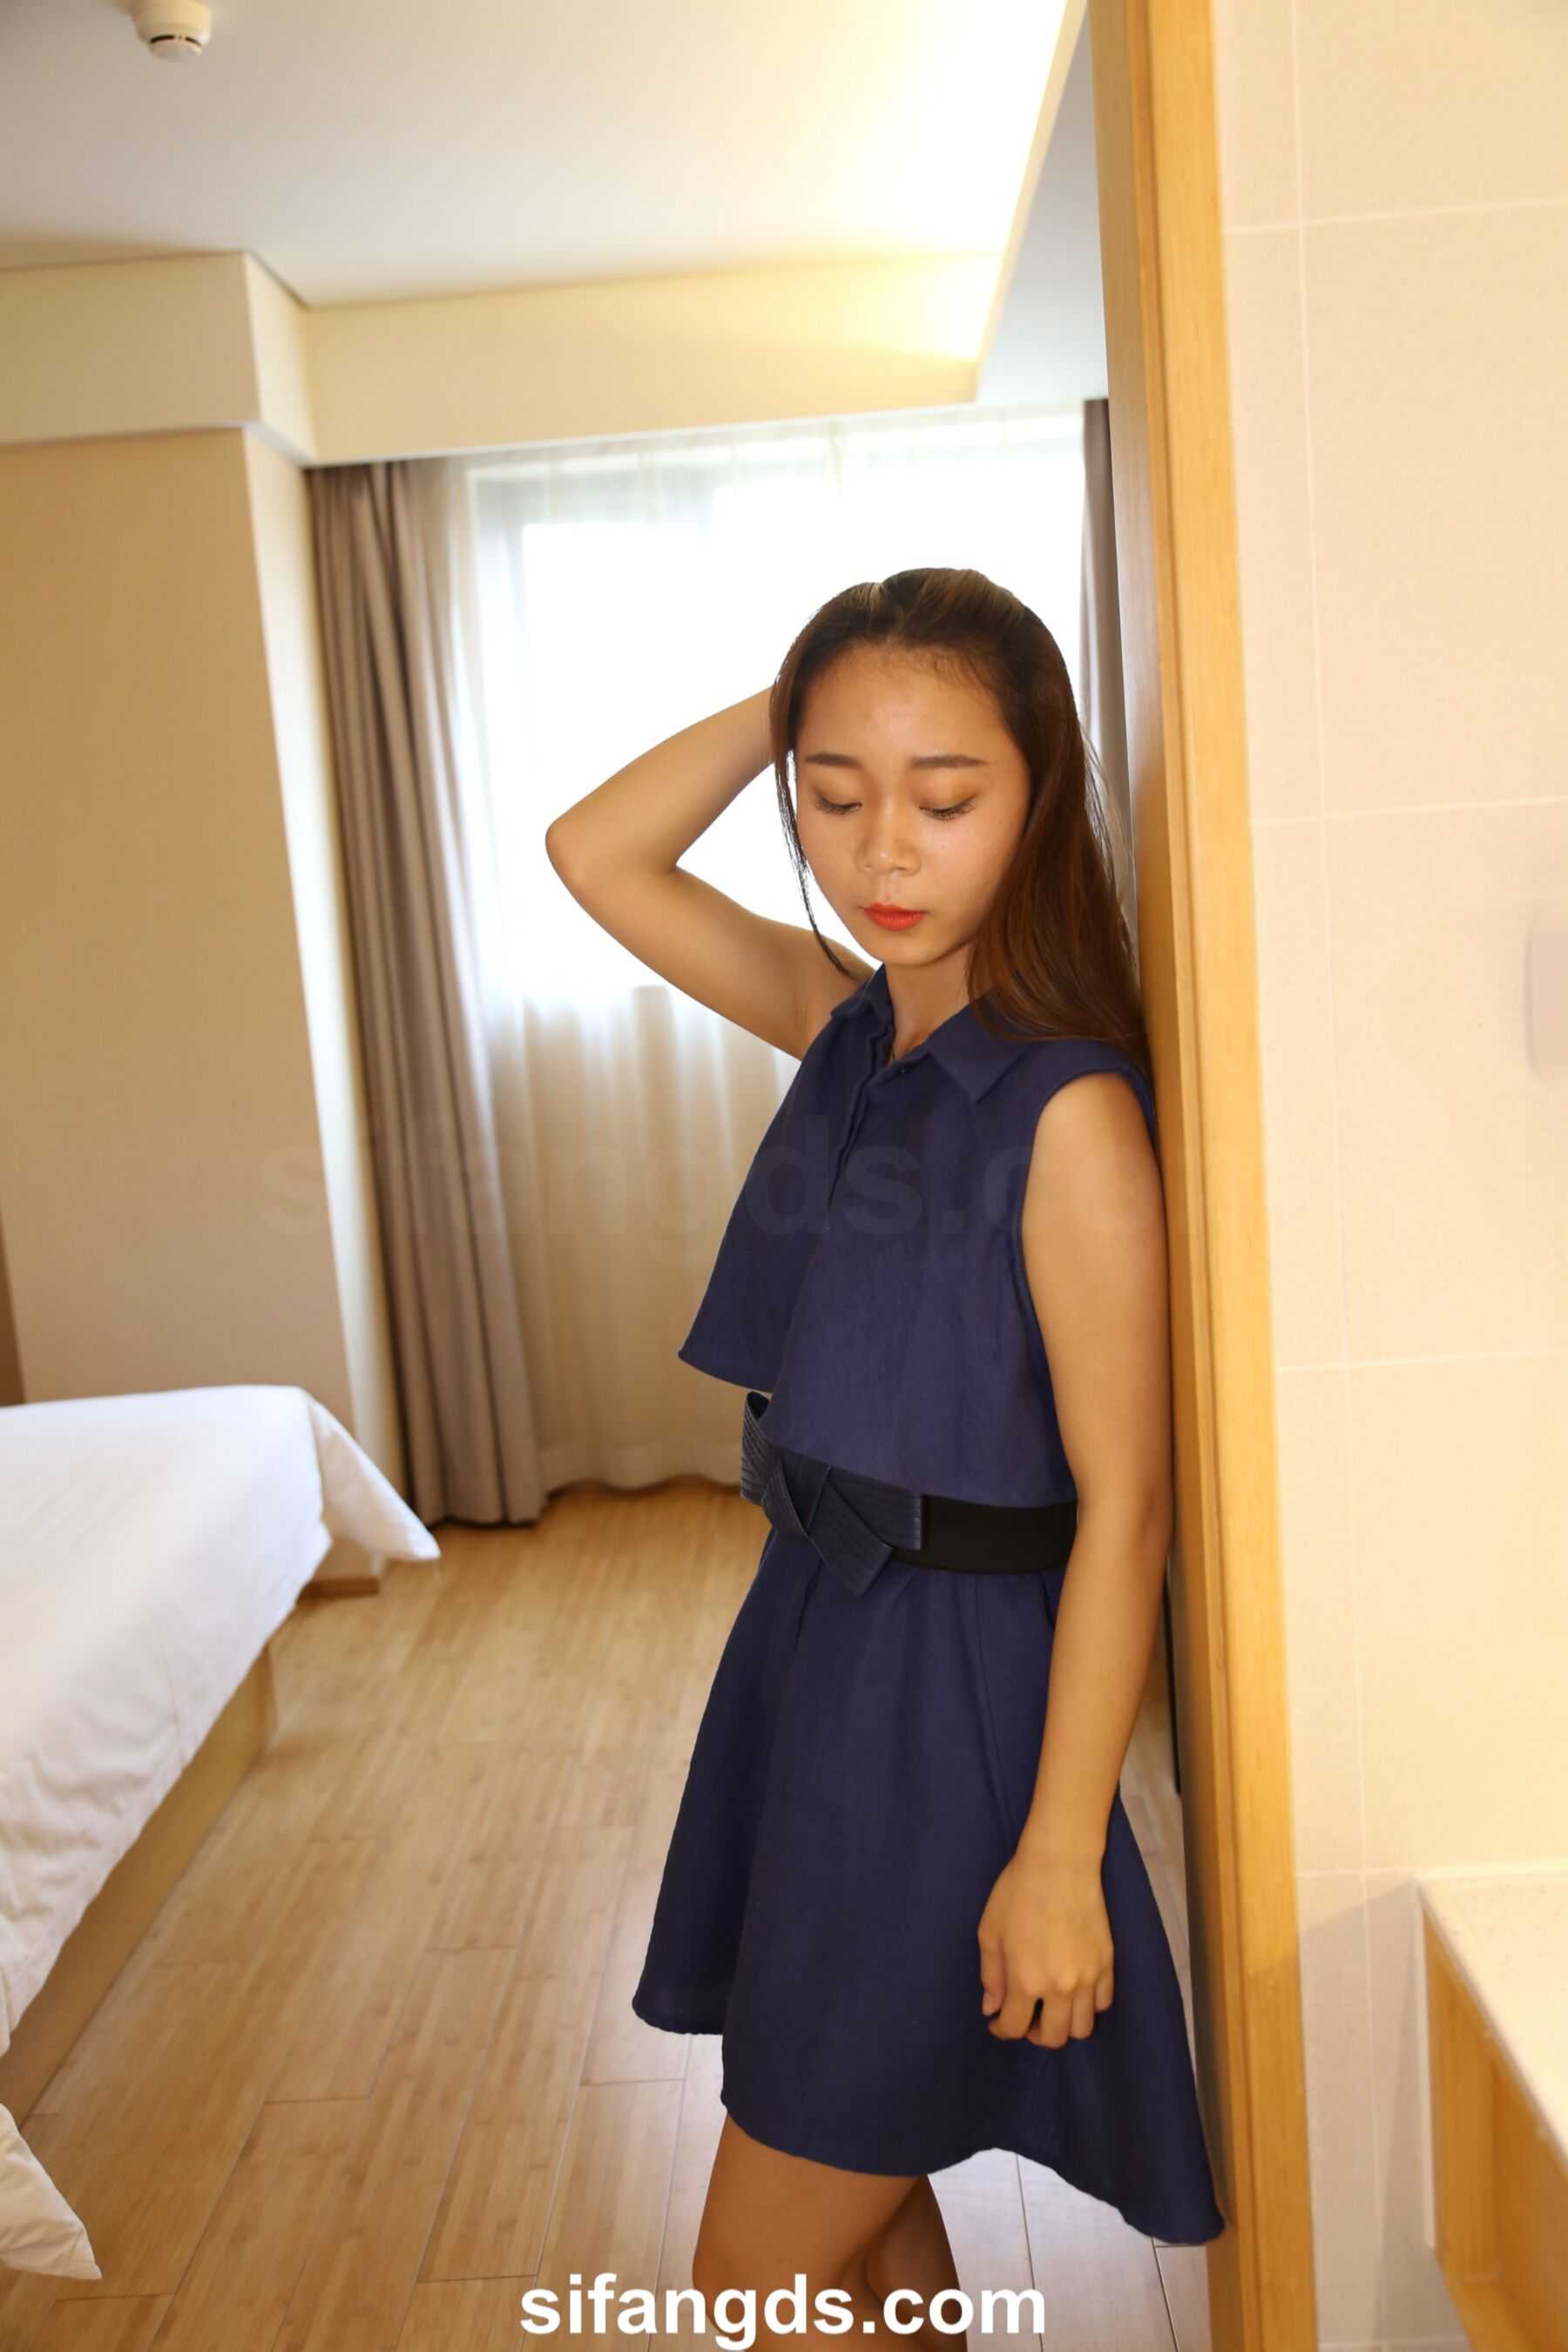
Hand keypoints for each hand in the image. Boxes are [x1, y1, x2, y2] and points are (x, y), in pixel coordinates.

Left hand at [977, 1847, 1114, 2046]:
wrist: (1060, 1864)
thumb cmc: (1017, 1893)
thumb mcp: (990, 1932)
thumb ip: (991, 1976)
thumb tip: (992, 2008)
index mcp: (1026, 1980)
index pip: (1015, 2027)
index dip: (1001, 2030)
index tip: (996, 2022)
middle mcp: (1060, 1988)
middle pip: (1053, 2038)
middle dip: (1034, 2034)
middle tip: (1025, 2017)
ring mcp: (1088, 1978)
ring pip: (1082, 2028)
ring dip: (1064, 2026)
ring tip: (1051, 2008)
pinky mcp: (1107, 1964)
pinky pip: (1103, 2003)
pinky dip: (1088, 2006)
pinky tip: (1074, 1991)